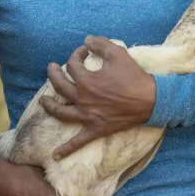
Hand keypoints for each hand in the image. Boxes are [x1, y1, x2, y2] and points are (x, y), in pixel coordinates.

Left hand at [40, 36, 156, 160]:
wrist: (150, 100)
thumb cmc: (134, 77)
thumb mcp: (118, 54)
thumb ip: (101, 44)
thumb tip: (86, 39)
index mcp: (86, 81)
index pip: (72, 65)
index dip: (76, 55)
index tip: (83, 52)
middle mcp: (82, 99)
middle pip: (60, 87)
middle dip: (53, 75)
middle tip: (52, 68)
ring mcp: (87, 116)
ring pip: (61, 112)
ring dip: (50, 106)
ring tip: (43, 101)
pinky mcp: (95, 129)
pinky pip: (79, 141)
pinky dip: (67, 149)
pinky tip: (56, 155)